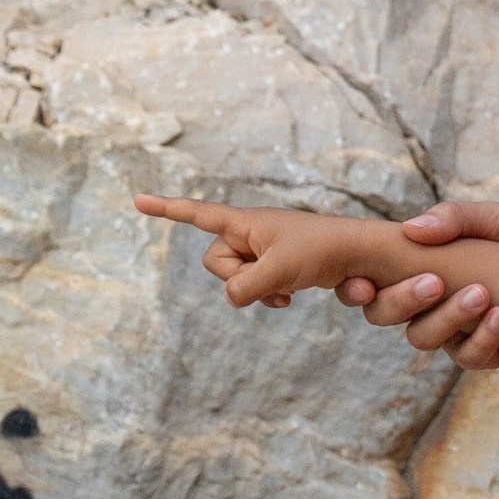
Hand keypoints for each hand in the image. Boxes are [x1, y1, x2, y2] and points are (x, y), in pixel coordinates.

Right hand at [134, 194, 378, 306]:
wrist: (361, 255)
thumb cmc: (323, 251)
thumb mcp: (280, 270)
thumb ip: (246, 286)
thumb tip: (231, 298)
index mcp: (246, 221)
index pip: (198, 213)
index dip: (167, 209)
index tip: (137, 200)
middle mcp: (250, 232)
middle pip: (214, 261)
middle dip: (236, 277)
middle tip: (271, 275)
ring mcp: (262, 249)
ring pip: (233, 279)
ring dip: (255, 290)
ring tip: (287, 286)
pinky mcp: (276, 266)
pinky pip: (253, 287)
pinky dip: (268, 295)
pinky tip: (291, 296)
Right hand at [334, 199, 498, 364]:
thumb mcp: (496, 218)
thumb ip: (455, 219)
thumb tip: (413, 229)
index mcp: (418, 266)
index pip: (369, 283)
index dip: (355, 288)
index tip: (365, 283)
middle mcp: (427, 302)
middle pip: (385, 315)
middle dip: (403, 300)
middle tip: (435, 282)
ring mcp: (453, 330)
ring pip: (424, 338)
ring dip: (448, 318)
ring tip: (482, 294)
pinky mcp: (485, 351)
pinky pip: (468, 357)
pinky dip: (483, 338)